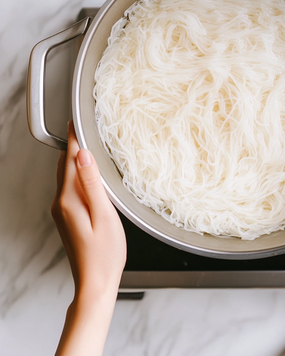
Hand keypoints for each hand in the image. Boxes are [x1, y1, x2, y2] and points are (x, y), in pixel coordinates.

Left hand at [52, 121, 125, 355]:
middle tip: (85, 127)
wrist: (95, 282)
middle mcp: (60, 203)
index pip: (70, 160)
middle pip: (65, 166)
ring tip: (89, 144)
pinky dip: (77, 174)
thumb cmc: (105, 253)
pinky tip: (89, 173)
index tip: (76, 121)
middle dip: (74, 145)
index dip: (74, 139)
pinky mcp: (67, 217)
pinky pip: (69, 188)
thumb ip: (93, 184)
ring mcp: (61, 211)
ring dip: (76, 160)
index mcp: (69, 200)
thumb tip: (84, 156)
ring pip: (66, 177)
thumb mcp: (105, 215)